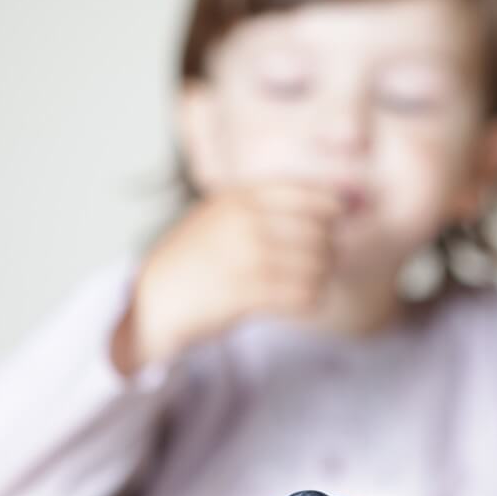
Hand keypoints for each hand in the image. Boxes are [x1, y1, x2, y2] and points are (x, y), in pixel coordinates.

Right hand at [113, 184, 341, 372]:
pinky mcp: (246, 294)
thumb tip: (340, 202)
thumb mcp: (224, 213)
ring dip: (321, 278)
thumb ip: (270, 204)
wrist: (156, 297)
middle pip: (321, 234)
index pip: (311, 195)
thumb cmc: (200, 256)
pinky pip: (304, 295)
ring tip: (309, 283)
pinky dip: (311, 299)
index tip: (337, 223)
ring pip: (317, 266)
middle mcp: (246, 222)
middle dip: (328, 251)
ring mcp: (245, 258)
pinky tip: (302, 300)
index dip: (334, 210)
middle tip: (321, 262)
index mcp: (243, 197)